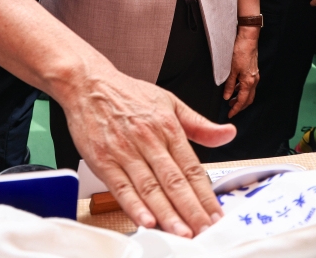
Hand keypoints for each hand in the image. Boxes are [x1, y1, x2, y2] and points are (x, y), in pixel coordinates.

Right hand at [63, 70, 234, 236]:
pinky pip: (120, 187)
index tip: (215, 213)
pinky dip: (134, 205)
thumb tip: (227, 133)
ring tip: (181, 232)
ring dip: (167, 213)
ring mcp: (124, 151)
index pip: (191, 167)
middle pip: (174, 181)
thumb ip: (199, 124)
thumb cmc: (126, 94)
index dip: (205, 193)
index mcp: (167, 127)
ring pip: (150, 188)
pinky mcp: (102, 160)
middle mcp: (148, 140)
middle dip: (191, 209)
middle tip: (204, 229)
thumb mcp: (169, 102)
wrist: (88, 84)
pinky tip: (146, 220)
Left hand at [223, 27, 259, 117]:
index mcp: (249, 82)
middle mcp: (254, 80)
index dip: (236, 109)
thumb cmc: (240, 51)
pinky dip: (242, 90)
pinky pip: (249, 85)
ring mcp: (255, 76)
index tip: (230, 114)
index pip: (242, 101)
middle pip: (248, 99)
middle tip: (231, 110)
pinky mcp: (253, 71)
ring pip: (249, 92)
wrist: (248, 39)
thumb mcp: (231, 69)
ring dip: (241, 98)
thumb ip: (229, 84)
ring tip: (231, 100)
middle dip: (240, 106)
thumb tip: (227, 97)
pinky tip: (235, 88)